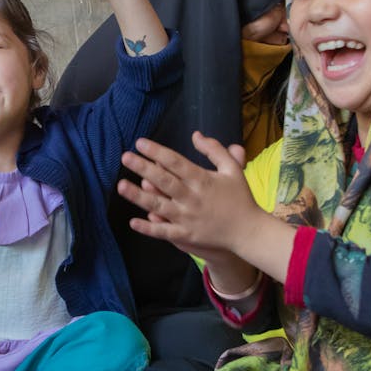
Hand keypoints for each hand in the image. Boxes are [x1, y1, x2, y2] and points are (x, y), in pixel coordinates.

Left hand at [116, 133, 258, 262]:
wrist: (249, 232)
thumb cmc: (240, 198)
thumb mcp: (233, 170)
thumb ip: (215, 150)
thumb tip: (196, 135)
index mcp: (203, 180)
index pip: (175, 162)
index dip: (157, 151)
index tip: (140, 142)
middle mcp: (192, 197)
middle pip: (163, 181)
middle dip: (143, 168)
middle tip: (125, 157)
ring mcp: (188, 218)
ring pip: (158, 206)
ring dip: (138, 196)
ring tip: (120, 185)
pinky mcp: (186, 235)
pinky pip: (164, 232)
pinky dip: (148, 228)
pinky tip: (132, 221)